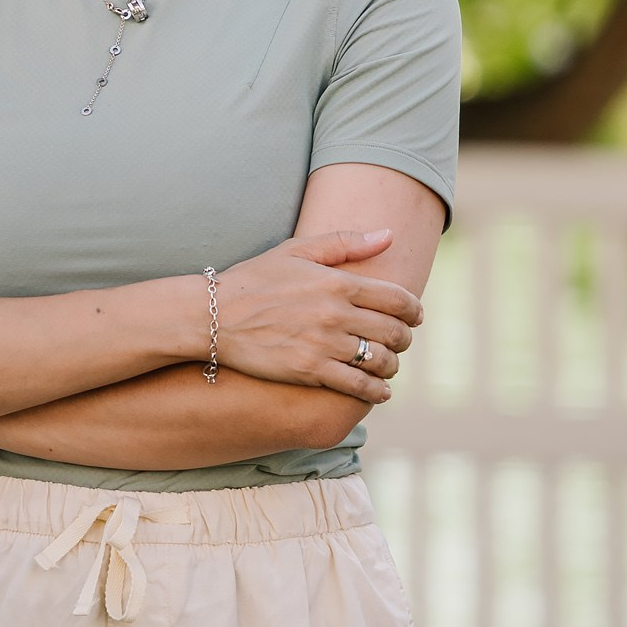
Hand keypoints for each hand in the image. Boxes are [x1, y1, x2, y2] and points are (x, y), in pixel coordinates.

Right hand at [210, 230, 419, 402]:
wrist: (211, 315)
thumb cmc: (253, 280)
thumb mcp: (296, 250)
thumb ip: (345, 242)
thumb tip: (389, 235)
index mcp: (336, 282)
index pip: (398, 299)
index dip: (414, 310)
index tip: (414, 316)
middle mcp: (335, 314)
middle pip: (395, 332)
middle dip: (404, 339)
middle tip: (400, 341)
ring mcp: (323, 344)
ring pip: (381, 361)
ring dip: (392, 365)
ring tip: (386, 365)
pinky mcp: (309, 370)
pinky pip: (358, 386)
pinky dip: (376, 391)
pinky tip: (378, 391)